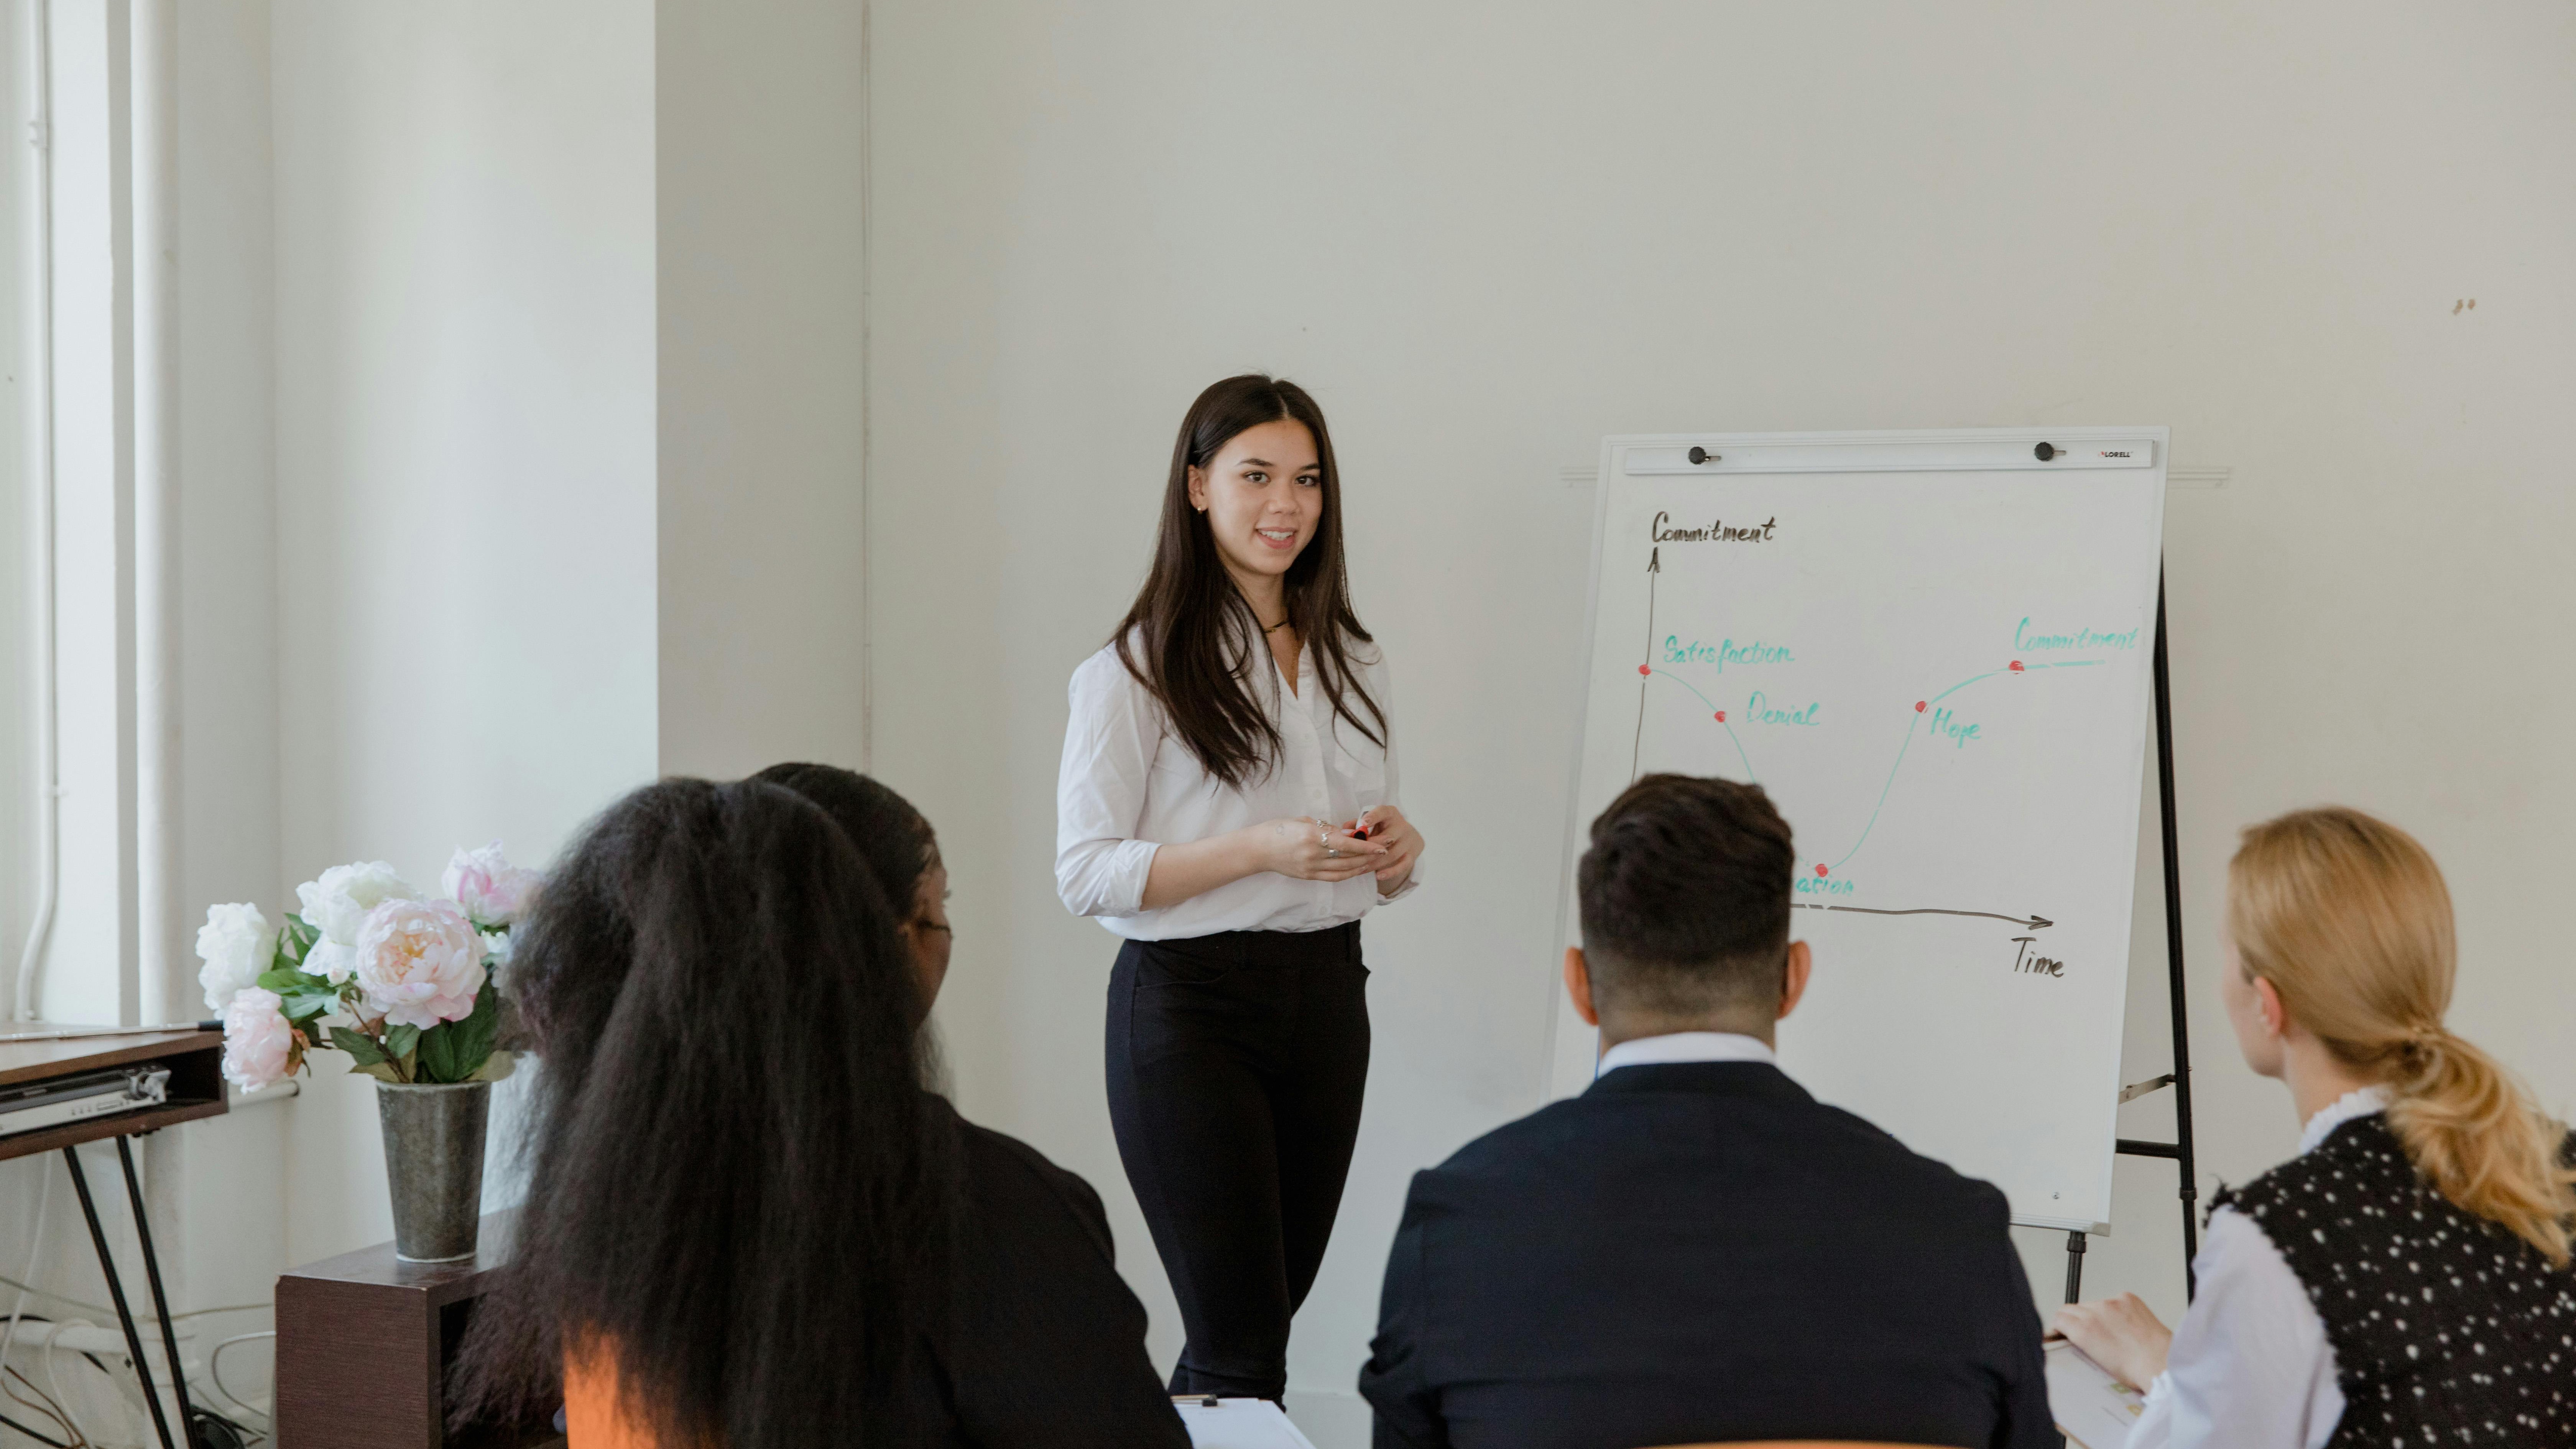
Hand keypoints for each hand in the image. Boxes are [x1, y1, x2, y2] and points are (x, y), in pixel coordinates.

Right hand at [1249, 816, 1387, 882]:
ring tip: (1376, 861)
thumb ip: (1326, 828)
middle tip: (1385, 851)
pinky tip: (1359, 869)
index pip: (1347, 844)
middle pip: (1349, 858)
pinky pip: (1334, 877)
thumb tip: (1348, 833)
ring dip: (1362, 866)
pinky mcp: (1308, 876)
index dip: (1366, 845)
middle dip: (1369, 855)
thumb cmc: (1278, 829)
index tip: (1382, 845)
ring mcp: (1311, 868)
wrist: (1256, 849)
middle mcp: (1314, 855)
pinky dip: (1349, 874)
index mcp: (1312, 837)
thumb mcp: (1302, 821)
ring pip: (1344, 870)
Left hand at [1350, 806, 1423, 892]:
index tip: (1363, 823)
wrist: (1405, 837)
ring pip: (1393, 854)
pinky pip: (1403, 866)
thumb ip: (1356, 825)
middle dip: (1372, 847)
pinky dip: (1391, 872)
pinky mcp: (1412, 855)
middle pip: (1389, 836)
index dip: (1374, 817)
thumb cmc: (1381, 828)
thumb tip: (1344, 831)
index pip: (1383, 812)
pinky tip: (1379, 876)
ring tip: (1361, 869)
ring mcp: (1409, 841)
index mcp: (1390, 814)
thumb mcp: (1370, 823)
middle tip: (1357, 855)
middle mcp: (1402, 826)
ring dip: (1376, 863)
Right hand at [2050, 1293, 2171, 1390]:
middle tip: (2083, 1330)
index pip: (2059, 1317)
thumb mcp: (2096, 1360)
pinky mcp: (2127, 1298)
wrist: (2161, 1362)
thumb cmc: (2134, 1368)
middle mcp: (2094, 1312)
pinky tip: (2124, 1322)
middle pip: (2072, 1308)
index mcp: (2083, 1330)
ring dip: (2095, 1313)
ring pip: (2092, 1303)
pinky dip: (2115, 1308)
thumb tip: (2076, 1335)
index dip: (2060, 1325)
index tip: (2062, 1329)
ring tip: (2109, 1329)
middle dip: (2074, 1318)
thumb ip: (2081, 1341)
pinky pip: (2113, 1299)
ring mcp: (2111, 1302)